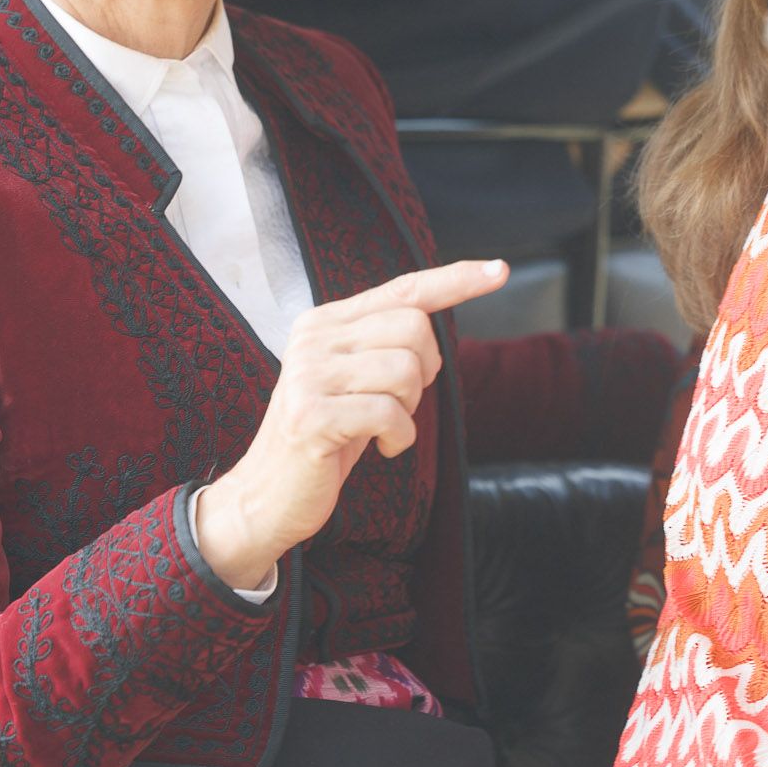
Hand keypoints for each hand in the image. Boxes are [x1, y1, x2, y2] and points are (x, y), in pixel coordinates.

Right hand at [193, 259, 509, 590]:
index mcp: (325, 323)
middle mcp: (313, 337)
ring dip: (408, 410)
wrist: (267, 496)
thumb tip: (433, 316)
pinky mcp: (311, 414)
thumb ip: (384, 346)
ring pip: (406, 370)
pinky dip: (399, 437)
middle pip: (414, 328)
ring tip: (381, 428)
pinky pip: (390, 413)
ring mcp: (308, 374)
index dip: (454, 280)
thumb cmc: (326, 439)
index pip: (402, 290)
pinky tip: (380, 448)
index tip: (499, 270)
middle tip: (397, 404)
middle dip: (425, 372)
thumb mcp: (355, 382)